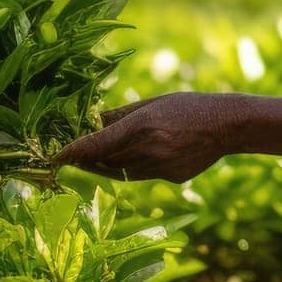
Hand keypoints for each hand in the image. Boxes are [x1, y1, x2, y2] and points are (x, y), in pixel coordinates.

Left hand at [54, 93, 243, 182]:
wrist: (227, 126)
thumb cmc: (189, 106)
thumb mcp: (153, 103)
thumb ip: (120, 115)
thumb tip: (92, 122)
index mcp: (142, 126)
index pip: (95, 145)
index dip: (71, 152)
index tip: (54, 157)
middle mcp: (149, 150)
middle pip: (104, 162)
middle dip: (83, 160)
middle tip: (67, 156)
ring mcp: (160, 168)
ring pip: (120, 172)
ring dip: (103, 166)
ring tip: (92, 158)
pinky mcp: (170, 178)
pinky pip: (141, 175)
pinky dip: (131, 167)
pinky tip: (135, 156)